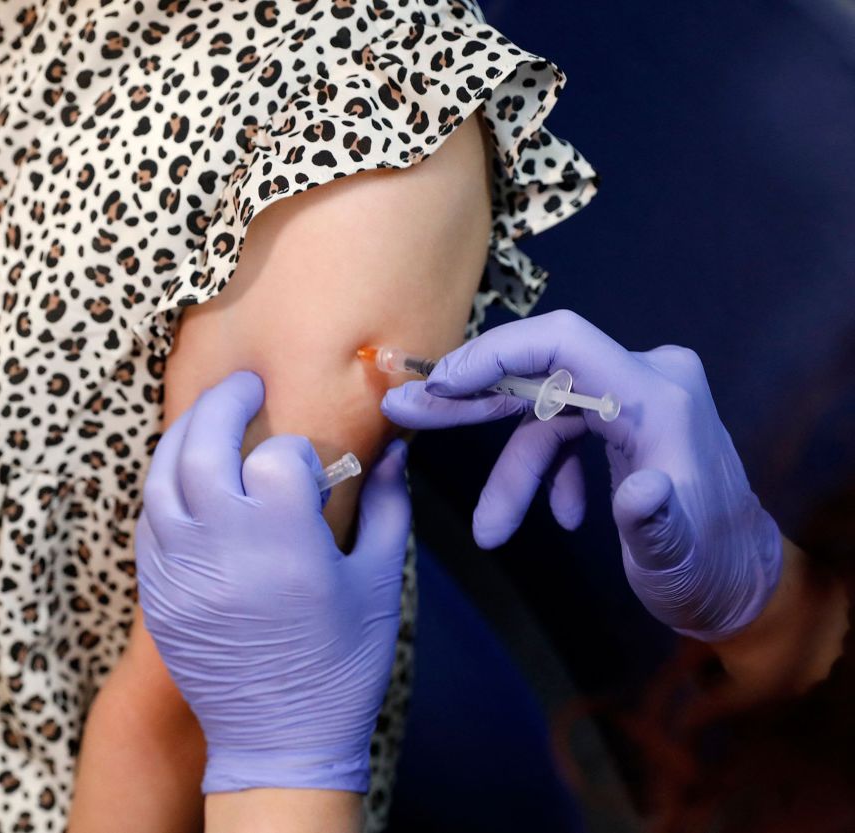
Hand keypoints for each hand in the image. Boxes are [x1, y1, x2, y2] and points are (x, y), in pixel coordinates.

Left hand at [137, 371, 411, 793]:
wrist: (279, 742)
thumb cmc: (342, 666)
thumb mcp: (378, 584)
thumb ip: (387, 508)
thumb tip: (393, 451)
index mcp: (288, 544)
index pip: (278, 455)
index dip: (296, 450)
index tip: (310, 465)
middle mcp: (224, 548)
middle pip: (204, 444)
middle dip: (224, 402)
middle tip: (243, 385)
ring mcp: (180, 569)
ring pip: (162, 475)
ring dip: (183, 436)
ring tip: (208, 419)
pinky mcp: (155, 591)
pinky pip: (148, 520)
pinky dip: (164, 487)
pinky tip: (186, 477)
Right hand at [380, 310, 781, 640]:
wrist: (743, 584)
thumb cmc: (710, 570)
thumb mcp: (676, 557)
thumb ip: (654, 523)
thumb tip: (639, 492)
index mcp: (659, 397)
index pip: (563, 342)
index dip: (495, 353)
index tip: (440, 383)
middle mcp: (650, 381)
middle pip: (541, 368)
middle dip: (471, 397)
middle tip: (406, 412)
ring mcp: (639, 397)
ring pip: (545, 410)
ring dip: (511, 468)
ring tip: (489, 528)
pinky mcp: (629, 419)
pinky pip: (565, 427)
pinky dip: (546, 471)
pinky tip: (557, 518)